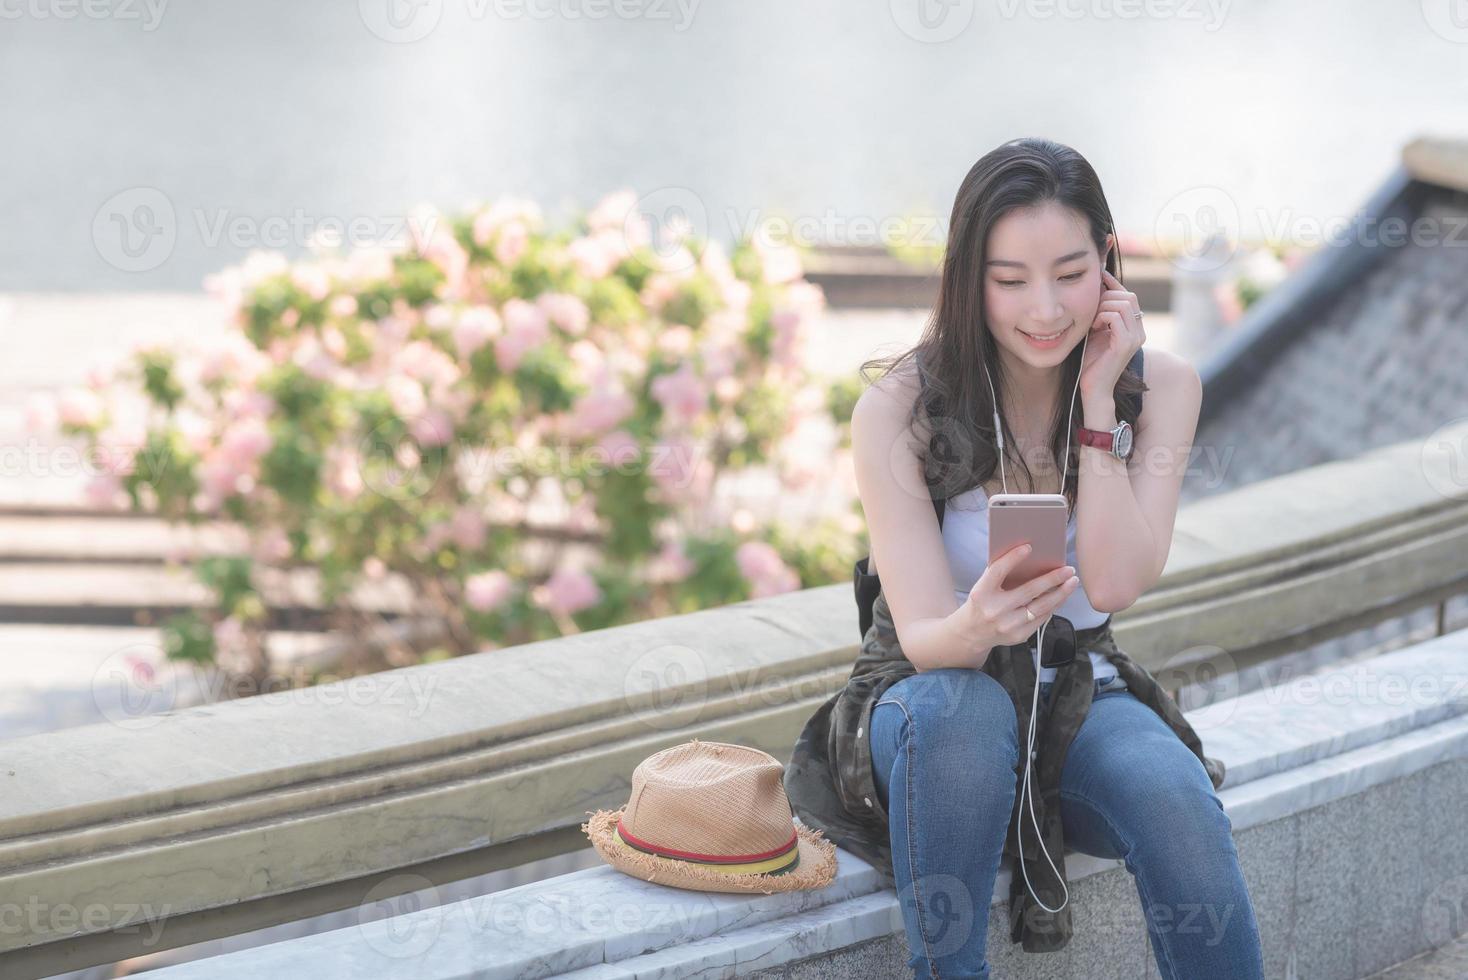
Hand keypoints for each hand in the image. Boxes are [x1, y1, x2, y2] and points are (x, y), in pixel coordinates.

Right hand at [963, 542, 1079, 648]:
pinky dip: (1053, 605)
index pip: (998, 571)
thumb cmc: (982, 603)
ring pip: (1041, 607)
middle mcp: (994, 611)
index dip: (1013, 558)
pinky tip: (1061, 596)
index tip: (1029, 547)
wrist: (973, 633)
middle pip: (1028, 590)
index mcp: (981, 594)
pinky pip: (1041, 618)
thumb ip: (1000, 573)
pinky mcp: (1018, 636)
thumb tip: (1029, 555)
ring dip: (1060, 593)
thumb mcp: (983, 587)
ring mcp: (1007, 625)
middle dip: (1052, 578)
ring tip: (1072, 582)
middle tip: (1068, 569)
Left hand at [1079, 267, 1144, 400]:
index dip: (1113, 284)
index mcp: (1134, 328)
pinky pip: (1116, 317)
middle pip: (1128, 297)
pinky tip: (1093, 327)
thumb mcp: (1095, 331)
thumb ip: (1099, 313)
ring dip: (1102, 307)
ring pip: (1123, 304)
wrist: (1093, 387)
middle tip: (1090, 311)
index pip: (1129, 297)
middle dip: (1106, 297)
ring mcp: (1135, 338)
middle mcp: (1139, 332)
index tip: (1099, 277)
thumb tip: (1096, 287)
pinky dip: (1102, 316)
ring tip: (1091, 321)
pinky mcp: (1126, 344)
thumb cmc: (1091, 361)